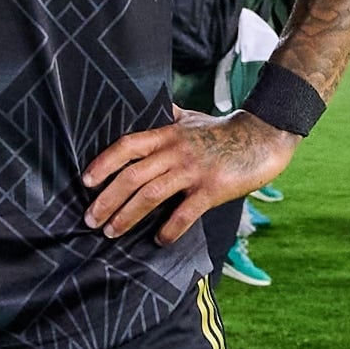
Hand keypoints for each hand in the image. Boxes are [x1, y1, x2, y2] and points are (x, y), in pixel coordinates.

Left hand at [81, 107, 295, 243]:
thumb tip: (146, 108)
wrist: (263, 136)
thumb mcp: (190, 118)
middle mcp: (176, 151)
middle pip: (132, 176)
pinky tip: (159, 241)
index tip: (86, 182)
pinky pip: (184, 214)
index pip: (127, 146)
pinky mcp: (212, 189)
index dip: (104, 163)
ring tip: (112, 232)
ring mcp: (194, 170)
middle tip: (91, 219)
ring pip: (151, 195)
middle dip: (107, 200)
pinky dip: (169, 230)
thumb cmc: (223, 129)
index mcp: (167, 134)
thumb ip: (166, 116)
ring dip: (127, 216)